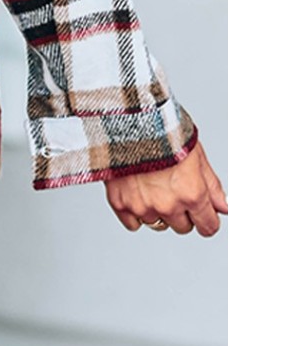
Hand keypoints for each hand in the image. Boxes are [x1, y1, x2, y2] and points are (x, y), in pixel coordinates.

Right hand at [103, 138, 227, 236]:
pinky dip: (135, 211)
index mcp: (192, 193)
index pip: (208, 227)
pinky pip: (133, 224)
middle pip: (182, 227)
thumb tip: (225, 207)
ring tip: (151, 183)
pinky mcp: (120, 203)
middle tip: (172, 187)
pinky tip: (136, 190)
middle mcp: (168, 205)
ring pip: (157, 224)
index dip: (207, 219)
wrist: (126, 117)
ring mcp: (143, 206)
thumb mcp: (195, 154)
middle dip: (181, 212)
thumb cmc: (162, 129)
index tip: (202, 213)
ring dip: (157, 211)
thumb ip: (212, 185)